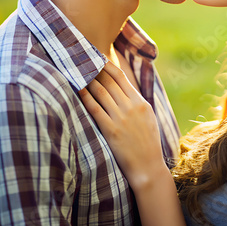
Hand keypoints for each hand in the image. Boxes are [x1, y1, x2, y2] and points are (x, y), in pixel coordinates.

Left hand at [79, 62, 167, 189]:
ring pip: (101, 93)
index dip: (108, 66)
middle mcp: (131, 106)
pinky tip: (78, 90)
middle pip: (109, 82)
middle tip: (83, 61)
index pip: (121, 77)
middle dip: (95, 70)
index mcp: (141, 102)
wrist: (148, 167)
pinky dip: (86, 98)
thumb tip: (124, 89)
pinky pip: (95, 109)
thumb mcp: (148, 117)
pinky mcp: (111, 130)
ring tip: (78, 72)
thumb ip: (137, 102)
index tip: (98, 58)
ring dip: (88, 81)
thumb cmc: (148, 143)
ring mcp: (121, 118)